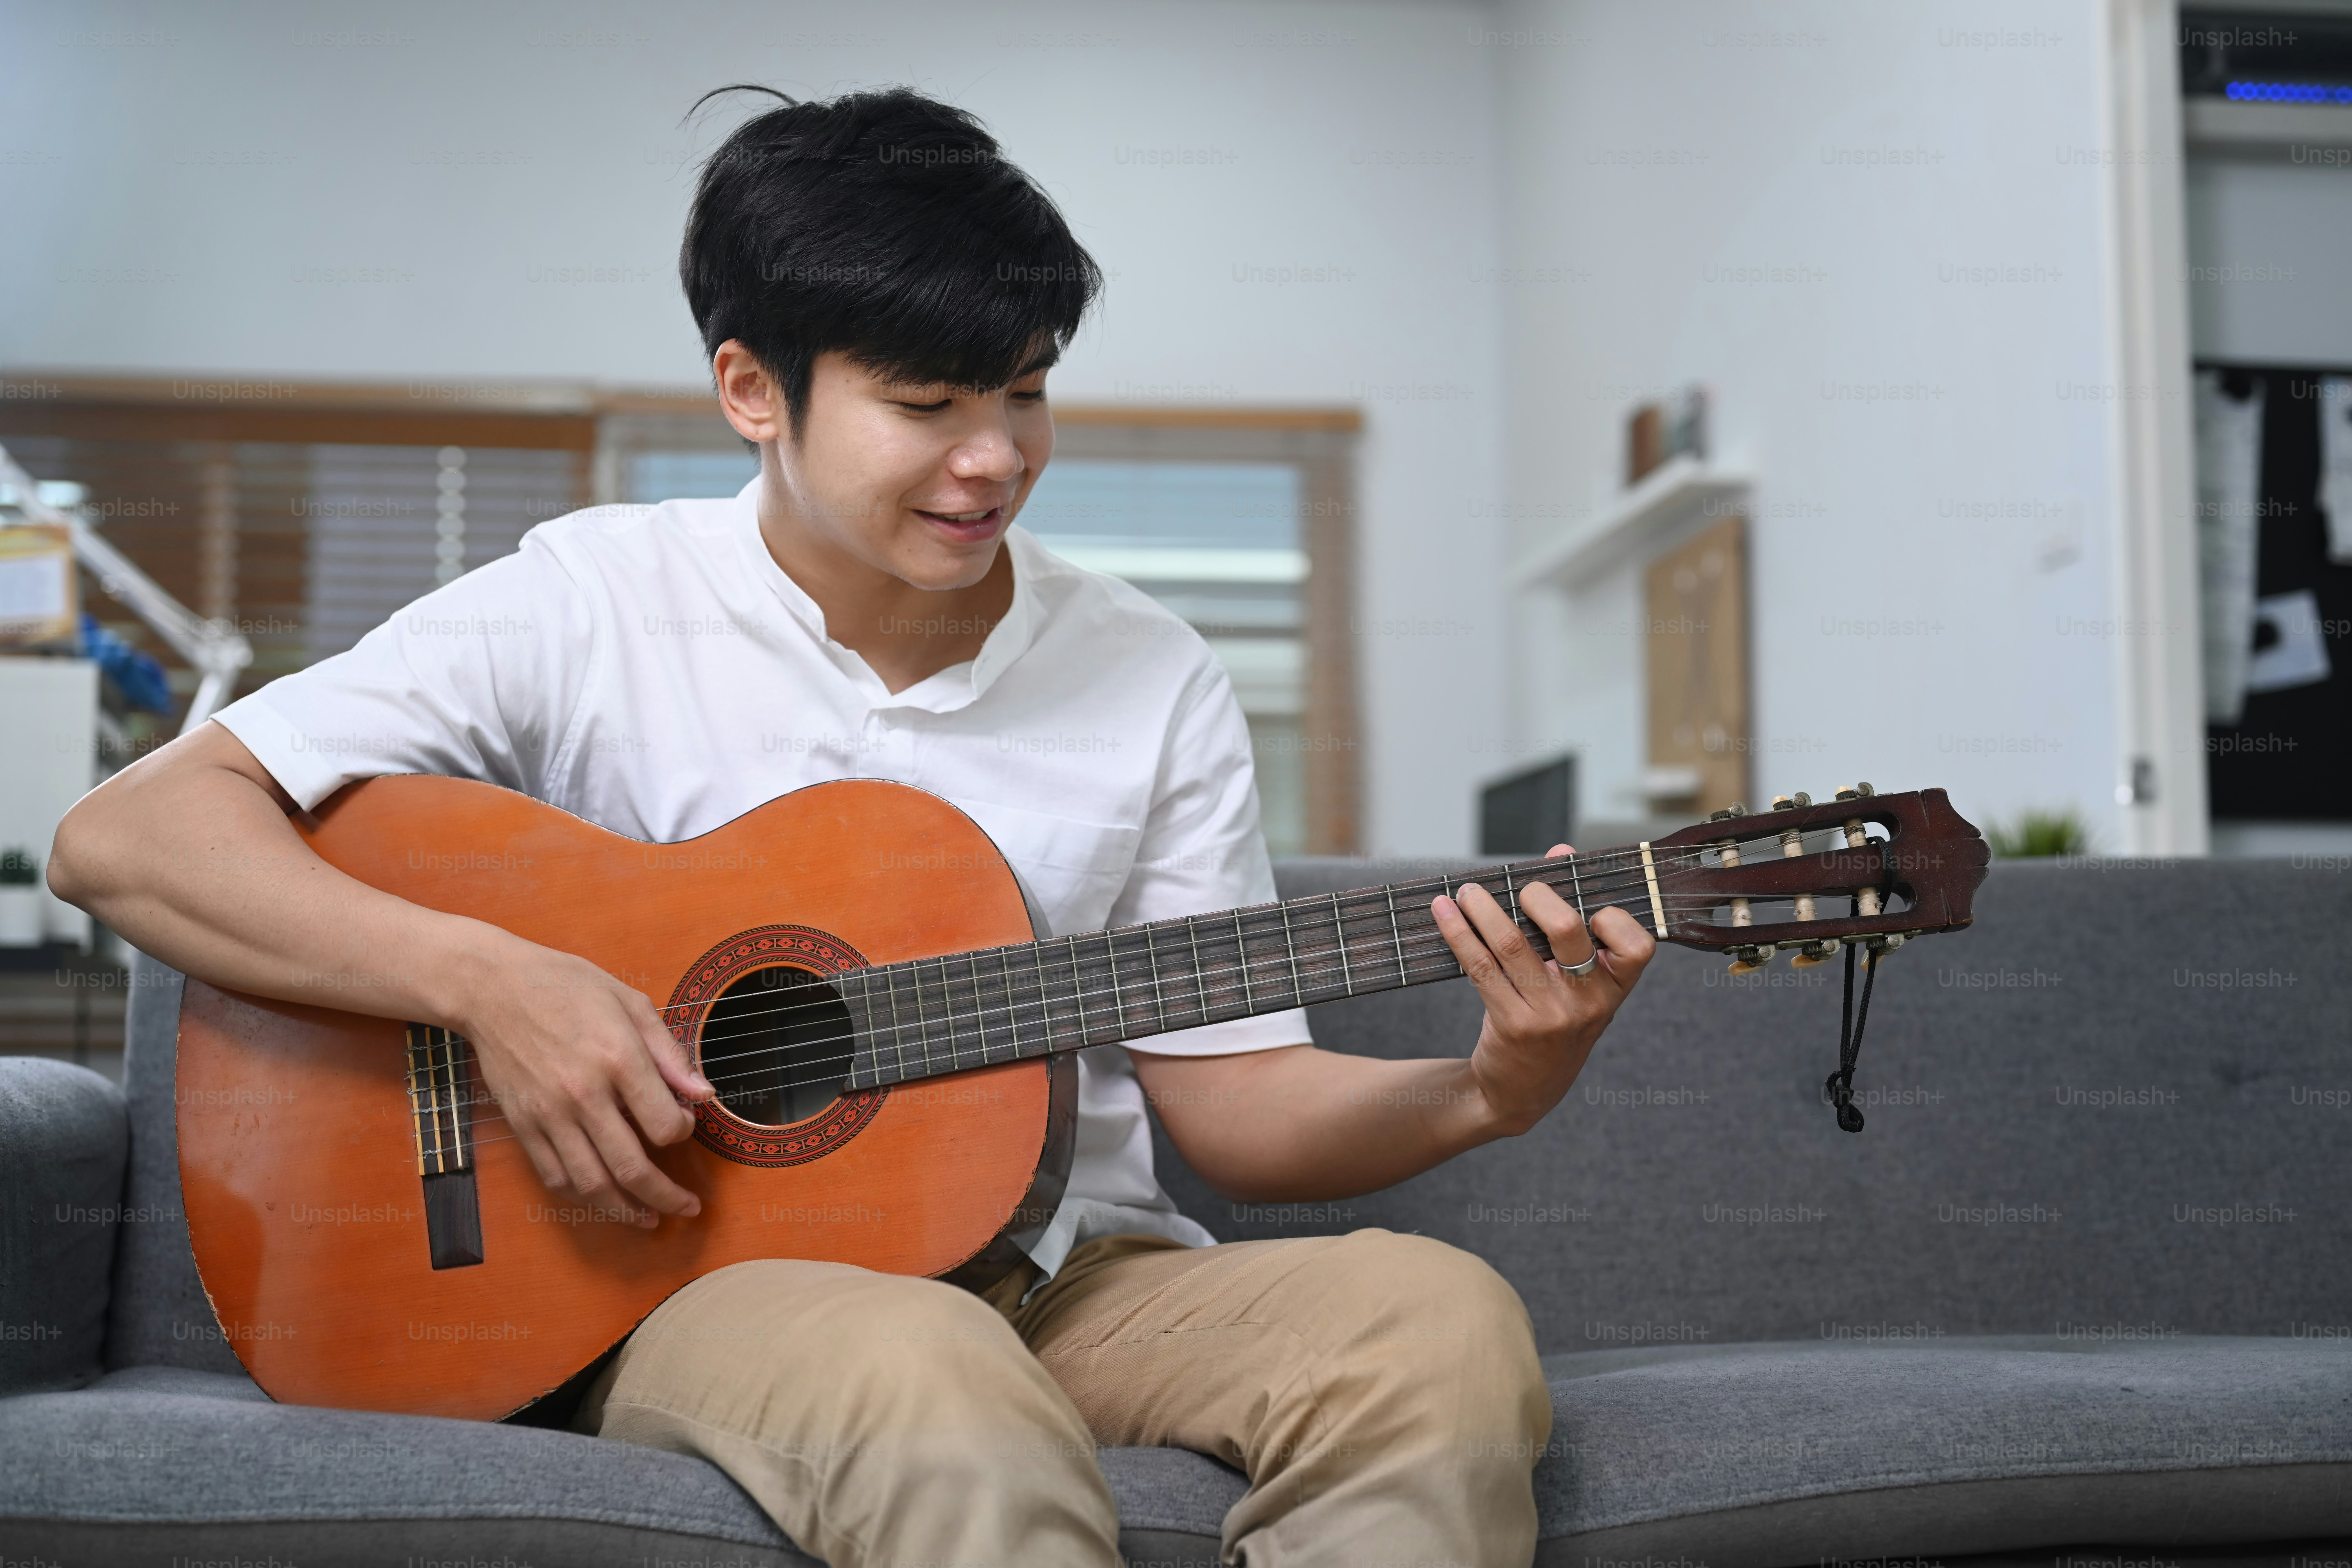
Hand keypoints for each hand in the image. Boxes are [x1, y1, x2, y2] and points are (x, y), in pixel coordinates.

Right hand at [454, 932, 713, 1227]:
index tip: (683, 1125)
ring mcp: (549, 1114)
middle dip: (666, 1196)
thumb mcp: (630, 1003)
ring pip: (592, 1183)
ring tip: (649, 1217)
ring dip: (626, 1210)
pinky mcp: (523, 1124)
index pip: (664, 1124)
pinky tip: (603, 1197)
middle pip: (632, 1167)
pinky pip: (555, 1176)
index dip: (683, 1133)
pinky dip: (583, 1195)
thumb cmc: (566, 987)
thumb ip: (669, 1053)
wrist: (493, 988)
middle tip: (687, 1207)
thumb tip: (704, 1094)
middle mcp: (583, 1094)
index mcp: (617, 1059)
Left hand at [1429, 844, 1656, 1136]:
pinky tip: (1443, 913)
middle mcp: (1589, 1003)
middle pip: (1568, 929)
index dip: (1613, 918)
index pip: (1636, 945)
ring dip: (1482, 907)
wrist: (1522, 1093)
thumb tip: (1562, 850)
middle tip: (1517, 887)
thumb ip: (1575, 921)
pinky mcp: (1512, 1025)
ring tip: (1465, 891)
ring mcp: (1551, 1016)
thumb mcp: (1577, 984)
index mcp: (1616, 989)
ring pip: (1512, 943)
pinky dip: (1458, 933)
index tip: (1587, 904)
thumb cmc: (1553, 1022)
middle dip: (1537, 895)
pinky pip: (1480, 966)